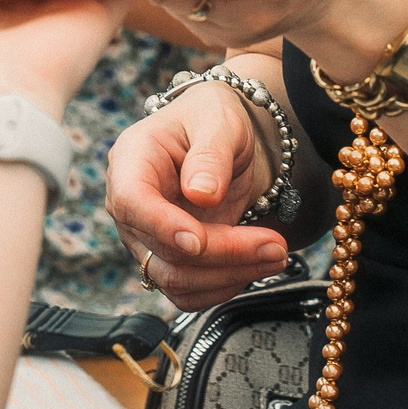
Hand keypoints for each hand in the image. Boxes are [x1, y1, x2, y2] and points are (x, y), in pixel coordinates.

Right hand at [107, 79, 290, 308]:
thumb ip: (210, 154)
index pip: (133, 203)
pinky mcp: (167, 259)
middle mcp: (131, 207)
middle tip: (276, 246)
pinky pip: (187, 290)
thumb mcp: (218, 120)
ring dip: (229, 277)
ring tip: (277, 254)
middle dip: (223, 255)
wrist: (219, 136)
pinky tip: (256, 265)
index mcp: (132, 161)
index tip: (199, 240)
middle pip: (162, 252)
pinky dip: (224, 286)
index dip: (163, 227)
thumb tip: (202, 194)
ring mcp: (147, 238)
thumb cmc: (212, 118)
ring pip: (176, 280)